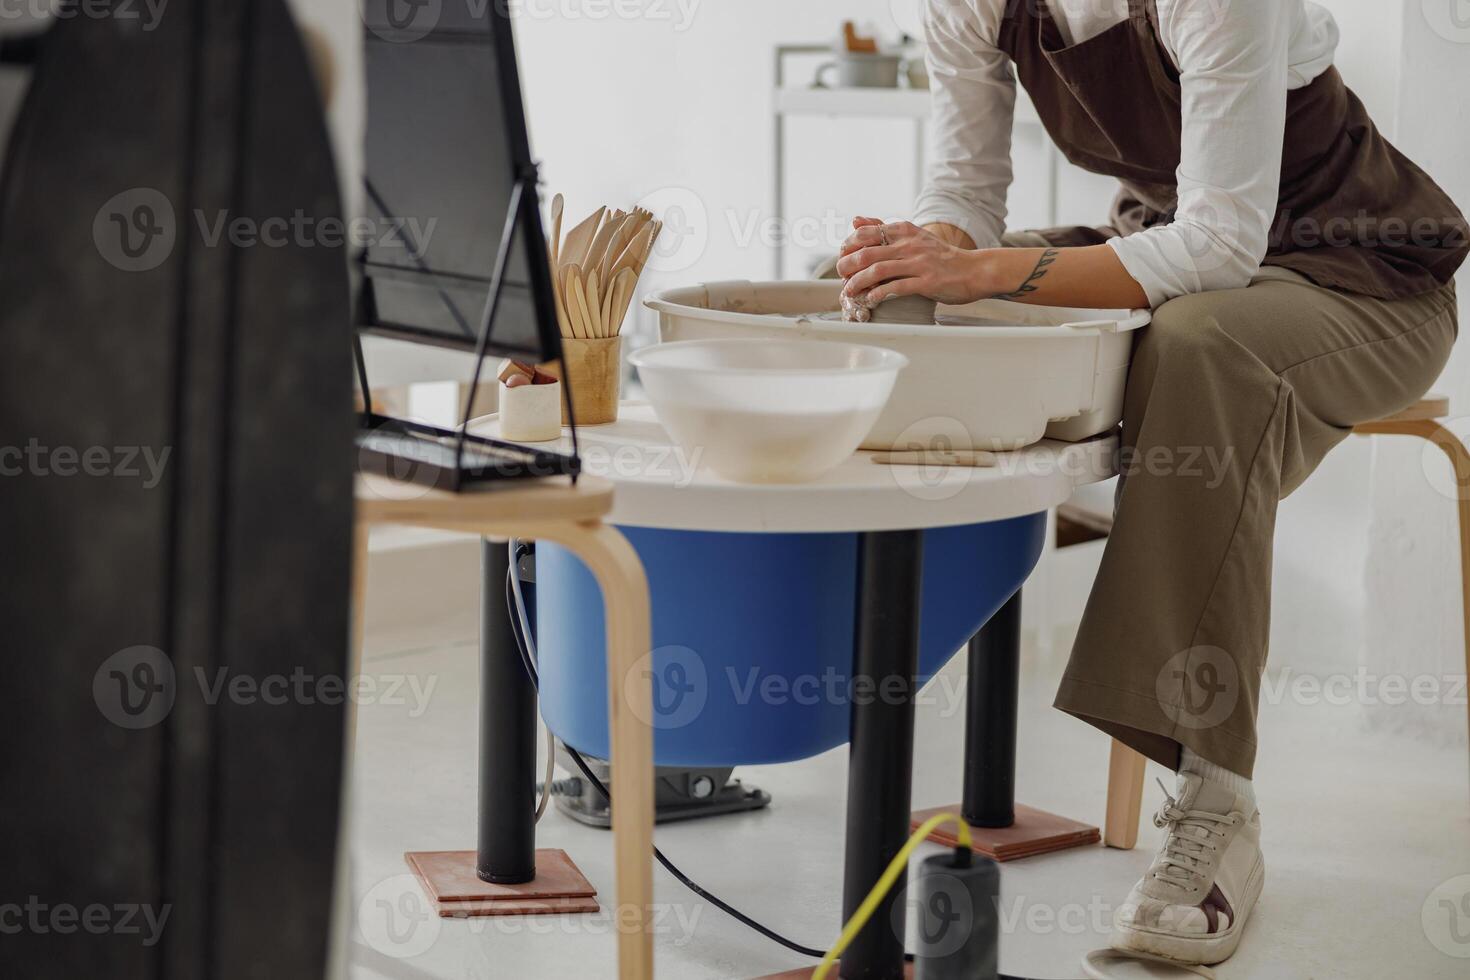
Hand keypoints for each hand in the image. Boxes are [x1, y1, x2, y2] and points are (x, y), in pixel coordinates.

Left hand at [835, 217, 983, 305]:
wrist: (974, 270)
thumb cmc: (941, 257)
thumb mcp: (913, 237)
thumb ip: (884, 229)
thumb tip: (855, 220)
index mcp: (904, 230)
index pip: (865, 233)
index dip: (848, 246)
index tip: (843, 258)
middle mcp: (910, 244)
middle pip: (867, 252)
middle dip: (847, 266)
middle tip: (841, 277)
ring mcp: (919, 263)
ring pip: (878, 270)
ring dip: (858, 283)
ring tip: (849, 292)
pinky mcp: (927, 282)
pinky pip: (896, 287)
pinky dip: (878, 294)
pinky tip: (870, 299)